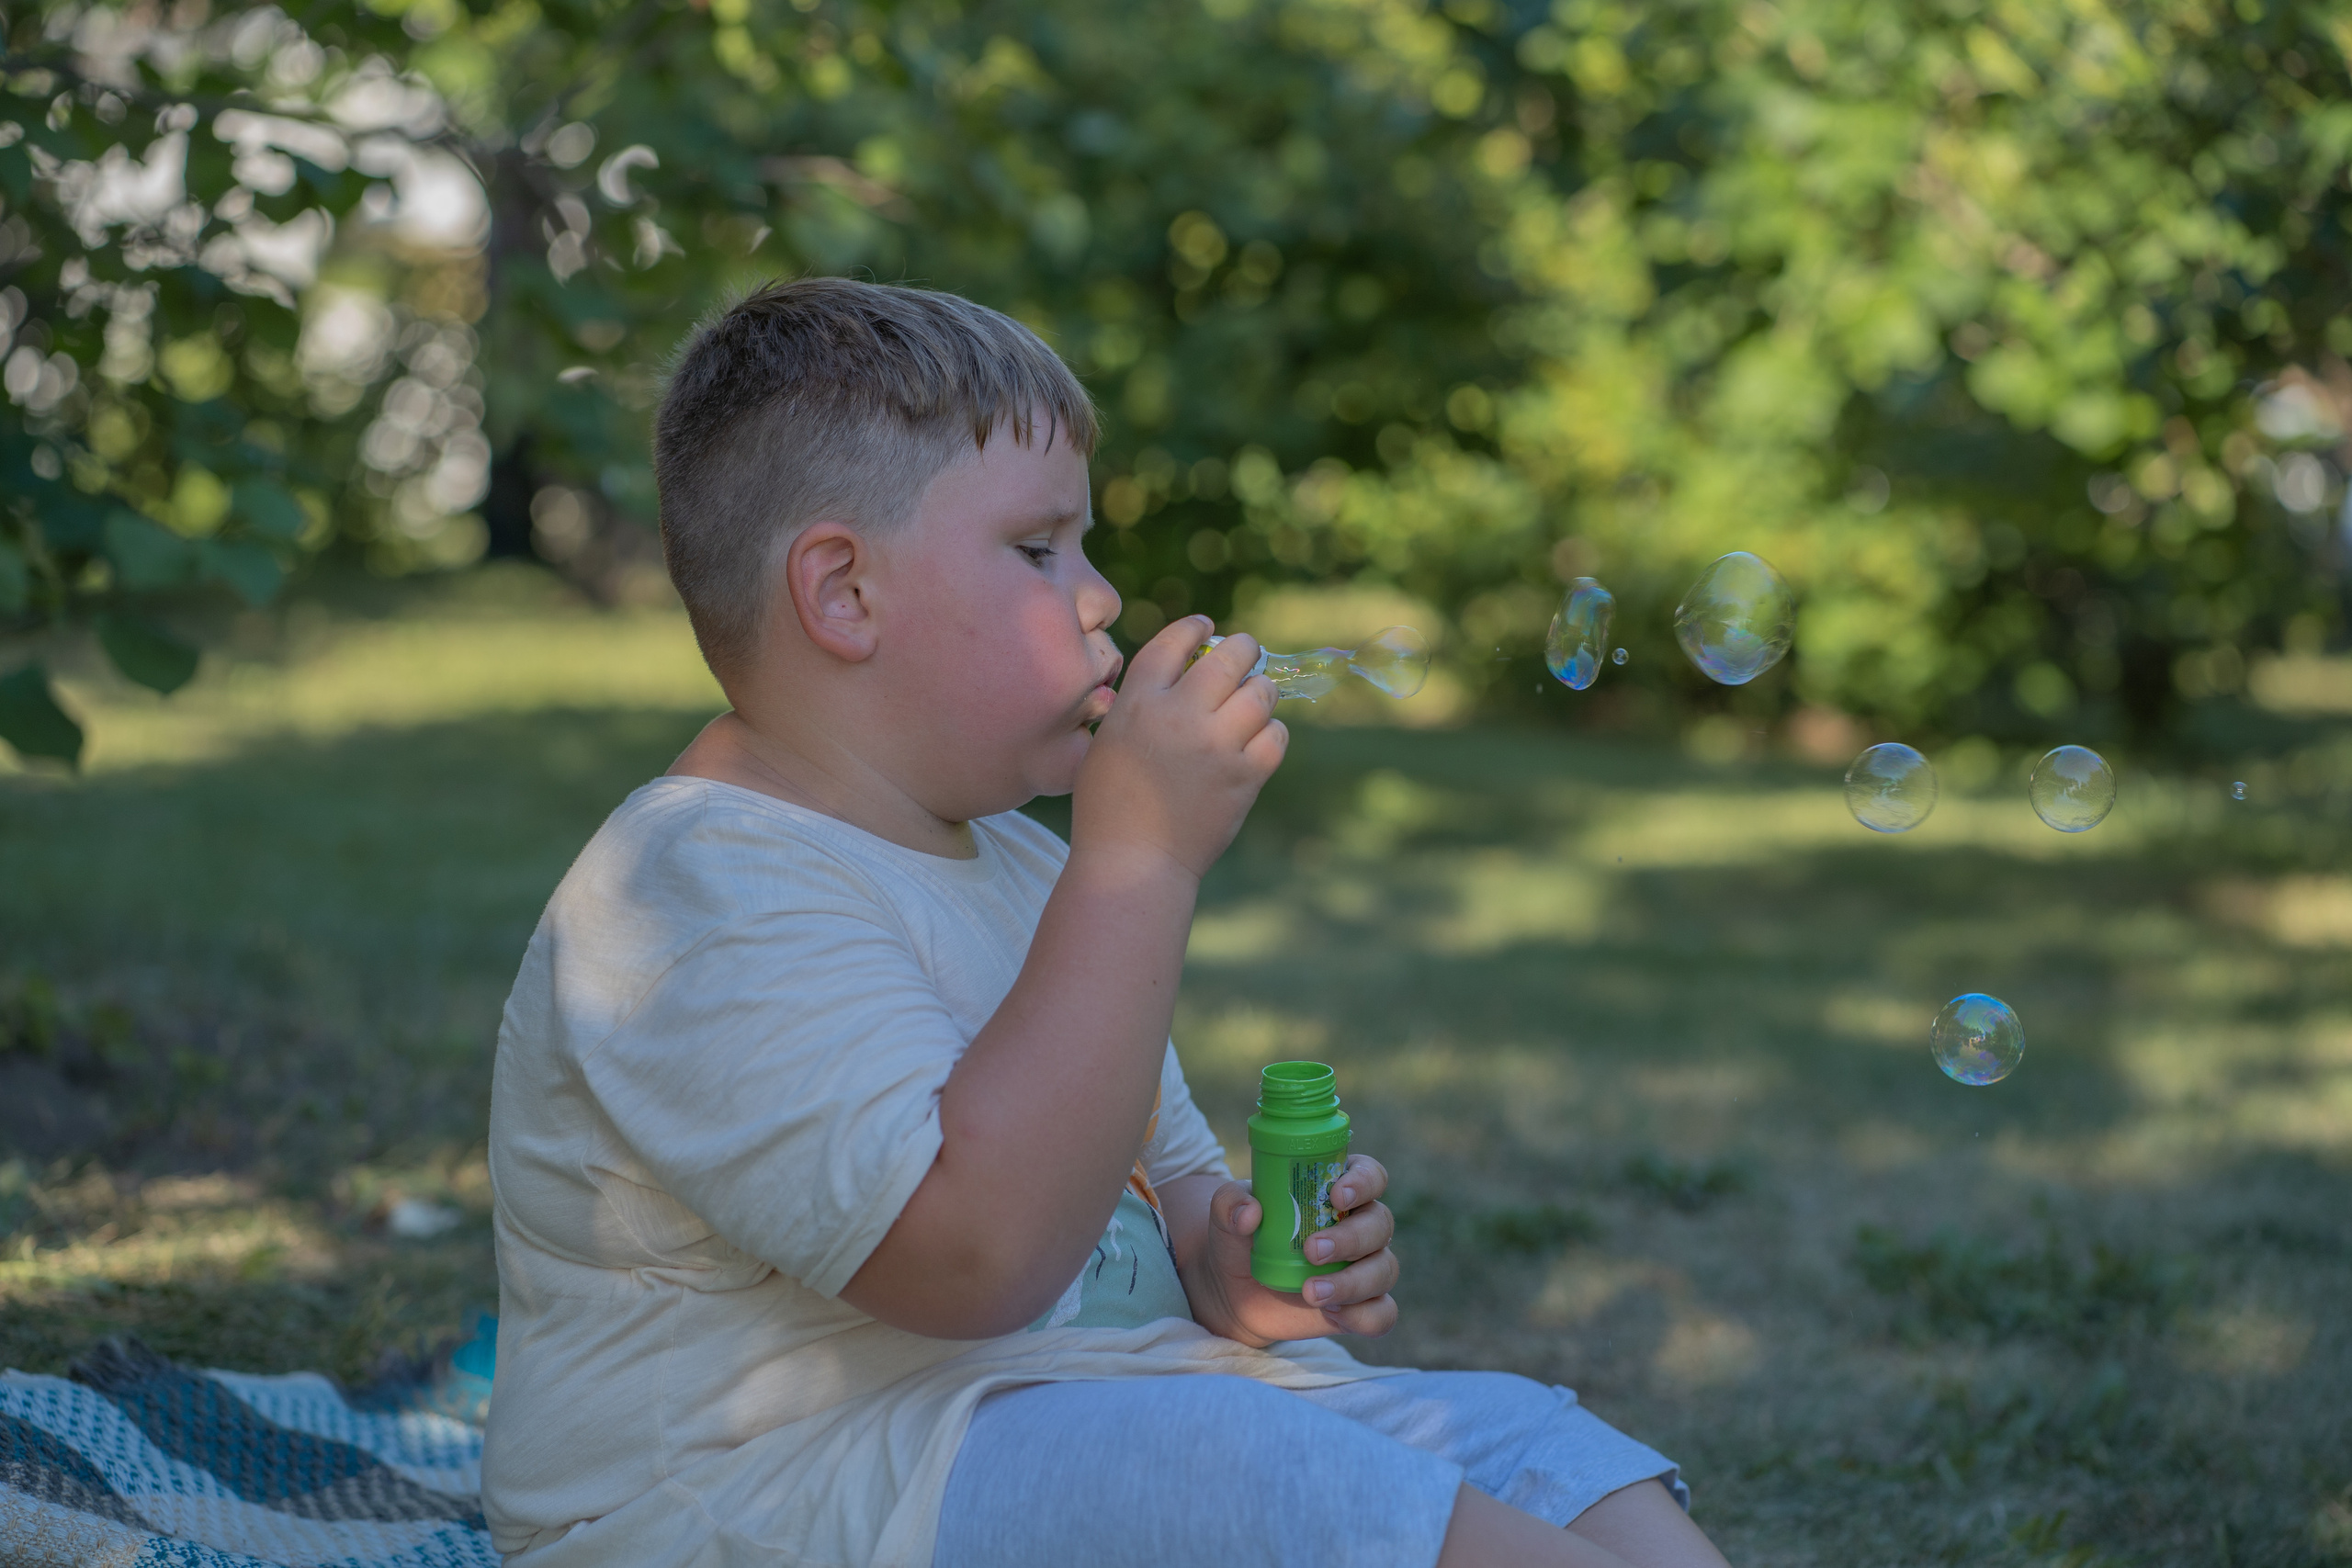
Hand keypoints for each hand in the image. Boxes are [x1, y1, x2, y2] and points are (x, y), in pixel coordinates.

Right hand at [1067, 616, 1286, 883]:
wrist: (1133, 862)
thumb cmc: (1109, 807)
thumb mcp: (1107, 742)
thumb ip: (1138, 706)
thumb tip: (1180, 678)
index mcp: (1138, 703)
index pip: (1173, 643)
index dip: (1193, 628)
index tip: (1205, 626)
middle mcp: (1180, 715)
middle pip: (1229, 657)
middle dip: (1243, 648)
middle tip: (1245, 651)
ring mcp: (1216, 745)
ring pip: (1261, 692)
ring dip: (1260, 689)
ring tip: (1253, 696)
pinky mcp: (1244, 776)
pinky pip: (1276, 735)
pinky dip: (1271, 732)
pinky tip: (1258, 739)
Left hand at [1172, 1155, 1399, 1346]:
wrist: (1234, 1290)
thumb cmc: (1240, 1238)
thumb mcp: (1226, 1214)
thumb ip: (1230, 1203)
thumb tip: (1249, 1213)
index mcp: (1338, 1191)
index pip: (1371, 1175)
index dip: (1364, 1182)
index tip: (1337, 1196)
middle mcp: (1360, 1225)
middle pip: (1381, 1224)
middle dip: (1350, 1238)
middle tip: (1311, 1251)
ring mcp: (1365, 1267)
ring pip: (1384, 1270)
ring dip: (1352, 1282)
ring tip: (1310, 1292)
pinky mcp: (1361, 1306)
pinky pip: (1383, 1313)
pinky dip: (1364, 1316)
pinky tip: (1332, 1313)